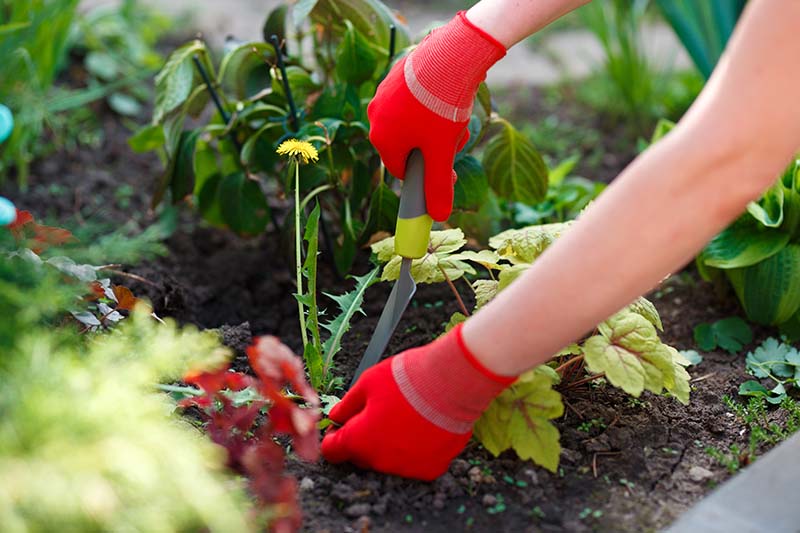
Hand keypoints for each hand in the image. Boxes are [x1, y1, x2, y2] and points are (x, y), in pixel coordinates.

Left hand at [321, 324, 514, 480]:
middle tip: (378, 413)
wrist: (452, 382)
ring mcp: (408, 468)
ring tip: (405, 416)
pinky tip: (422, 426)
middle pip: (362, 457)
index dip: (334, 436)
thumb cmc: (408, 379)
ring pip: (389, 460)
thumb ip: (347, 405)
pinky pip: (416, 462)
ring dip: (391, 444)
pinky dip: (416, 449)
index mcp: (359, 441)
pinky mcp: (432, 468)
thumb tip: (336, 416)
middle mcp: (381, 462)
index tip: (342, 425)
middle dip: (363, 439)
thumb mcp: (367, 383)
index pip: (332, 452)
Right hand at [367, 12, 504, 221]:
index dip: (426, 175)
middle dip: (435, 148)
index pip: (401, 170)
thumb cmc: (440, 107)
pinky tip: (450, 95)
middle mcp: (377, 116)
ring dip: (437, 126)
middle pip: (409, 146)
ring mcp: (386, 93)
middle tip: (455, 140)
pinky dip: (432, 103)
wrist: (450, 55)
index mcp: (382, 139)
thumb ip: (438, 185)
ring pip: (414, 123)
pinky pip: (415, 100)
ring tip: (456, 115)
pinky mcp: (398, 75)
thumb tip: (439, 216)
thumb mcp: (442, 152)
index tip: (448, 171)